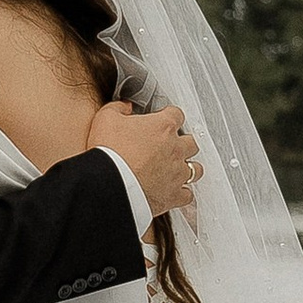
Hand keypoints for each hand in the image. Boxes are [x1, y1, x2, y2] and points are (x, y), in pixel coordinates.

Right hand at [90, 97, 199, 215]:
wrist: (110, 185)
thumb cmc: (109, 153)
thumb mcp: (106, 119)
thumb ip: (119, 108)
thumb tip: (125, 107)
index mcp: (163, 127)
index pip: (176, 115)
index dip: (170, 116)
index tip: (164, 119)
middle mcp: (175, 149)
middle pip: (192, 142)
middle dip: (183, 142)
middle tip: (170, 145)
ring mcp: (177, 173)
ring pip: (196, 168)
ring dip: (187, 167)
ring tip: (177, 169)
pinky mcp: (173, 195)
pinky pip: (187, 195)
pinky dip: (182, 193)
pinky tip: (174, 191)